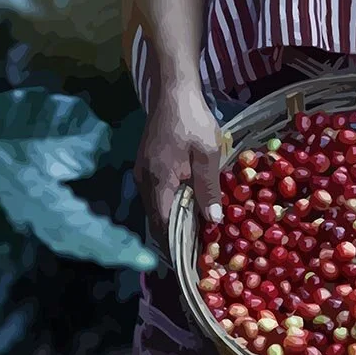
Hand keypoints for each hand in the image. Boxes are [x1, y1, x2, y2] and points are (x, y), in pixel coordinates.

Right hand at [134, 84, 222, 247]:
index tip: (190, 264)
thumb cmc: (193, 121)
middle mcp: (144, 182)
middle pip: (156, 221)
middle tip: (195, 256)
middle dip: (174, 240)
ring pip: (155, 209)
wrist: (174, 90)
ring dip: (171, 224)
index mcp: (158, 183)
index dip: (175, 247)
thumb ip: (208, 189)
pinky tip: (185, 211)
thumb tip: (212, 221)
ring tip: (192, 239)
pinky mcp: (147, 165)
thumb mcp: (208, 155)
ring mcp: (143, 173)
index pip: (162, 226)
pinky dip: (168, 208)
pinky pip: (156, 196)